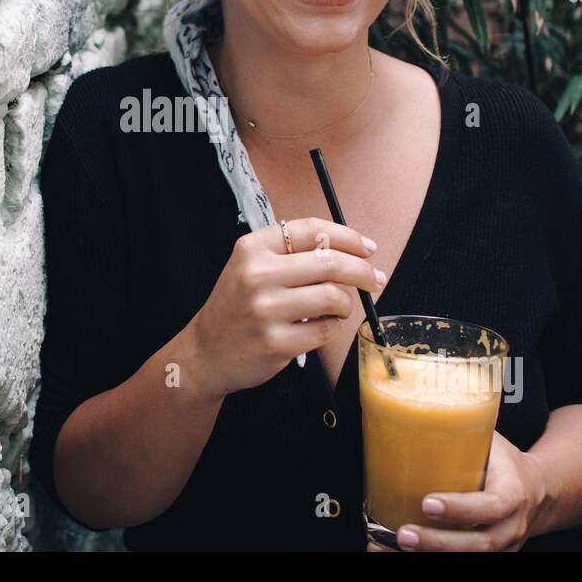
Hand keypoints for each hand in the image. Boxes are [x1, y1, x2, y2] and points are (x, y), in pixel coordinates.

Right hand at [189, 217, 382, 397]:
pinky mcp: (276, 342)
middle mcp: (257, 275)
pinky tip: (319, 326)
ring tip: (338, 308)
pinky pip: (326, 330)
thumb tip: (352, 250)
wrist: (206, 352)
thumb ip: (291, 254)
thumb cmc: (237, 307)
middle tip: (375, 279)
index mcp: (252, 248)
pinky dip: (332, 328)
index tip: (368, 248)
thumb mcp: (250, 267)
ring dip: (346, 304)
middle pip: (330, 263)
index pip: (312, 230)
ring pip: (334, 297)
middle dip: (363, 271)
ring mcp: (265, 310)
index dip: (348, 237)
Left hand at [391, 432, 549, 551]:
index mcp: (513, 495)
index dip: (460, 508)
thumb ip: (464, 428)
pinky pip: (464, 562)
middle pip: (478, 544)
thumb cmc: (505, 464)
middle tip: (404, 533)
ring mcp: (502, 548)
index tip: (428, 502)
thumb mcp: (493, 443)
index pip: (490, 506)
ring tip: (396, 545)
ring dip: (431, 555)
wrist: (538, 492)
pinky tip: (401, 553)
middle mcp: (510, 527)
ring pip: (470, 558)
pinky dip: (433, 559)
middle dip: (438, 542)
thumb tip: (420, 401)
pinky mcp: (490, 557)